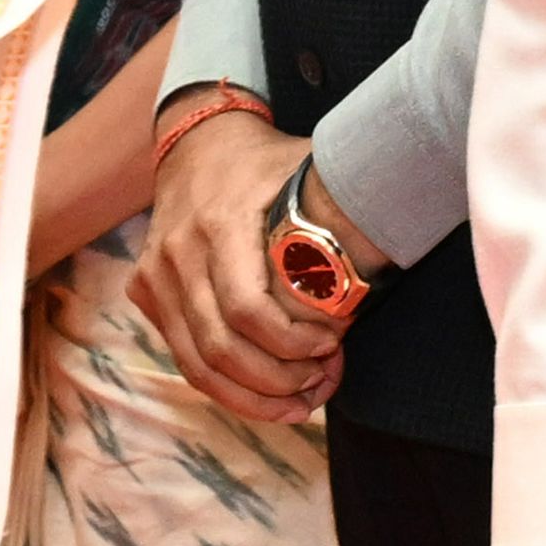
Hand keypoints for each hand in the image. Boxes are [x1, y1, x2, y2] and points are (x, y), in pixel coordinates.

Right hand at [132, 109, 343, 419]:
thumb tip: (399, 240)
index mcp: (221, 222)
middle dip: (278, 380)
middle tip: (322, 381)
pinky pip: (185, 358)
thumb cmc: (268, 163)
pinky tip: (265, 398)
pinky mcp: (146, 293)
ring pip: (198, 365)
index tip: (332, 344)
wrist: (196, 142)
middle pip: (222, 348)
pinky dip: (226, 389)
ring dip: (253, 398)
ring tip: (300, 403)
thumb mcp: (309, 168)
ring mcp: (156, 275)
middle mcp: (178, 252)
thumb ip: (344, 205)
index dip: (292, 342)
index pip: (248, 309)